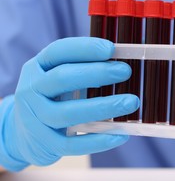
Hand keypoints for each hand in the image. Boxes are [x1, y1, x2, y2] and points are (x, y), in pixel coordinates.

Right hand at [0, 37, 138, 170]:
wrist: (25, 133)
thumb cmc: (55, 96)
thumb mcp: (61, 75)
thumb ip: (84, 67)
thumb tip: (122, 62)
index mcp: (38, 67)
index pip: (58, 51)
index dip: (85, 49)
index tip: (111, 49)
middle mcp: (31, 90)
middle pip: (63, 78)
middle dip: (97, 73)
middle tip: (125, 71)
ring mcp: (35, 119)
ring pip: (68, 114)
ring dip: (103, 107)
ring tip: (130, 102)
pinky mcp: (44, 143)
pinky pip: (72, 145)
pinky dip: (98, 141)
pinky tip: (120, 135)